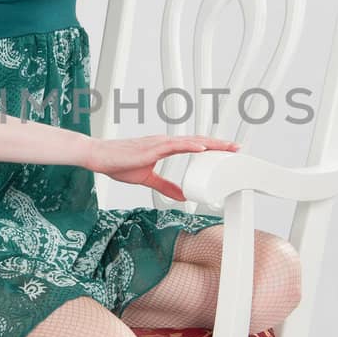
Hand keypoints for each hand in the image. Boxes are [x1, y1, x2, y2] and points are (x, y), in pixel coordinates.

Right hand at [85, 133, 238, 200]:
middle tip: (237, 147)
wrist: (99, 156)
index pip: (194, 145)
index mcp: (164, 147)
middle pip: (198, 141)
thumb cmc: (118, 163)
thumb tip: (181, 195)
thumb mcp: (147, 178)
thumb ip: (165, 186)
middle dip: (218, 144)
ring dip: (211, 143)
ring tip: (228, 147)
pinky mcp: (152, 147)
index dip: (212, 147)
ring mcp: (159, 143)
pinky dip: (190, 145)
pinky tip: (203, 148)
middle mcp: (165, 142)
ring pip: (191, 141)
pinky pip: (175, 145)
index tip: (227, 150)